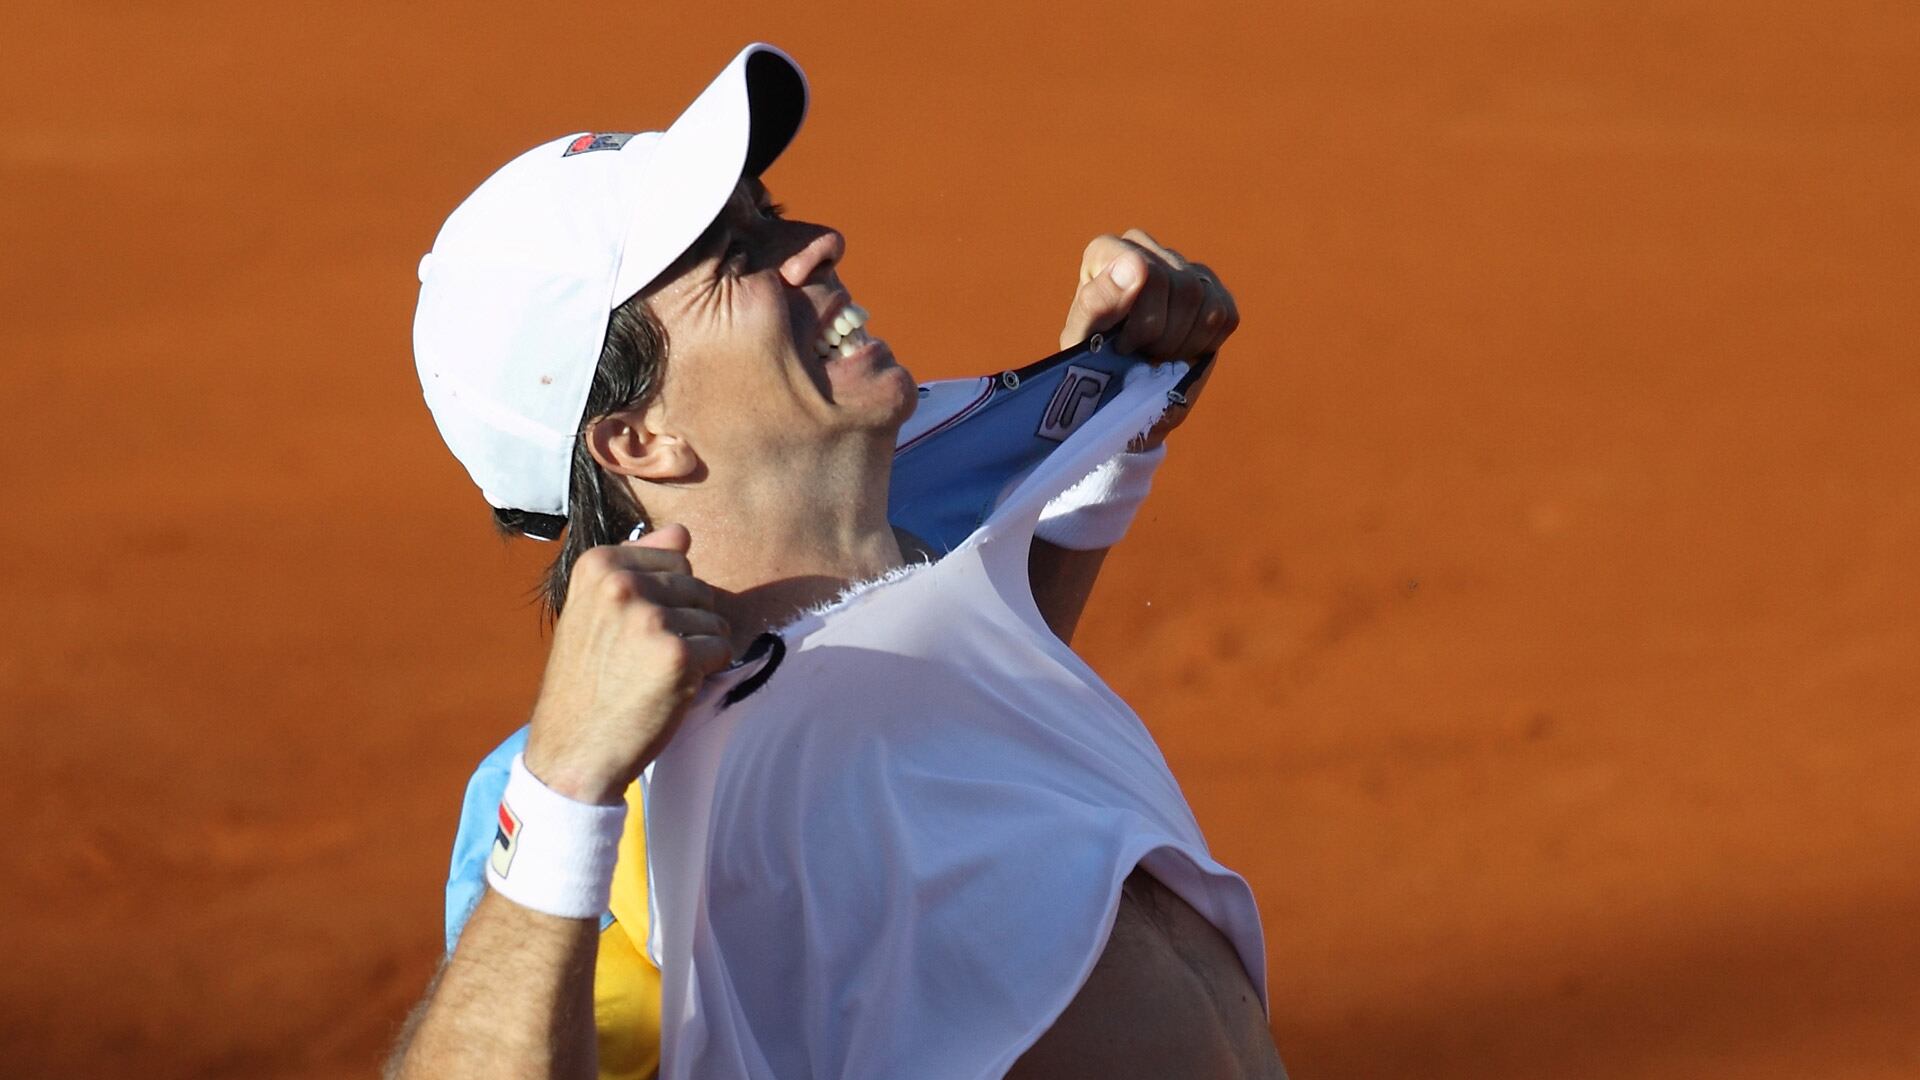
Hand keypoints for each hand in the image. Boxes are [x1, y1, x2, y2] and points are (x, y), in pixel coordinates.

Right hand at [522, 523, 732, 803]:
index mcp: (598, 564)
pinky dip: (707, 671)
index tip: (632, 630)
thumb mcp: (595, 611)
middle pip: (698, 585)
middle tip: (644, 659)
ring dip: (698, 648)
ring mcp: (650, 618)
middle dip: (686, 622)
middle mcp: (622, 584)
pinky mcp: (677, 654)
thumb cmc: (588, 682)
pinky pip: (722, 648)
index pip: (675, 557)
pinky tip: (671, 688)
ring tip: (654, 674)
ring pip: (713, 617)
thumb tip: (682, 531)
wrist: (574, 750)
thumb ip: (637, 566)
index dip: (667, 598)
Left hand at [1057, 229, 1239, 359]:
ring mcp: (1182, 266)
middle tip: (1141, 355)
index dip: (1144, 322)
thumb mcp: (1082, 340)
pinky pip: (1225, 317)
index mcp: (1107, 252)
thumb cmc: (1091, 361)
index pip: (1150, 272)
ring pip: (1207, 303)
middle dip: (1165, 337)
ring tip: (1156, 353)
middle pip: (1184, 288)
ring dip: (1183, 344)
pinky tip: (1178, 349)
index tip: (1123, 346)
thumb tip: (1137, 265)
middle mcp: (1145, 248)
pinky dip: (1204, 345)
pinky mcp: (1212, 290)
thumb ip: (1098, 301)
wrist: (1118, 388)